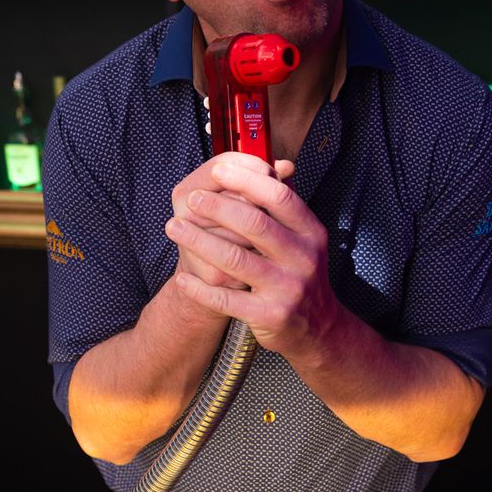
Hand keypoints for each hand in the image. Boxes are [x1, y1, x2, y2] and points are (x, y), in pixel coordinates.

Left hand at [165, 157, 337, 357]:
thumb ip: (283, 206)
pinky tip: (183, 278)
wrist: (316, 328)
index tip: (219, 170)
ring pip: (235, 259)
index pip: (279, 197)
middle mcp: (303, 258)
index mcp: (310, 233)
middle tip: (191, 199)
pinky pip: (227, 299)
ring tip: (174, 227)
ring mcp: (287, 288)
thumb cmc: (299, 275)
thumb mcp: (302, 239)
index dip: (247, 180)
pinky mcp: (270, 315)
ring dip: (198, 241)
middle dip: (217, 207)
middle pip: (255, 224)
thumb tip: (270, 163)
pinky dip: (200, 288)